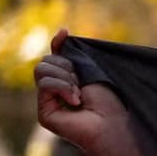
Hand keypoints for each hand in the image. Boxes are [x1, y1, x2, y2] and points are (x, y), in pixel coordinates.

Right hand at [33, 42, 150, 155]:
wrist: (114, 124)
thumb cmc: (110, 101)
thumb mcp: (91, 70)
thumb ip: (74, 54)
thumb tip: (61, 31)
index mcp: (68, 81)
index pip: (55, 56)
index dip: (58, 43)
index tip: (65, 31)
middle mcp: (56, 92)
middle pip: (46, 61)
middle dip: (65, 66)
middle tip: (81, 82)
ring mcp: (48, 102)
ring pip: (42, 70)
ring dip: (65, 78)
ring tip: (80, 94)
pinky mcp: (44, 113)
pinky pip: (44, 85)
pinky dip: (61, 87)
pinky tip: (76, 101)